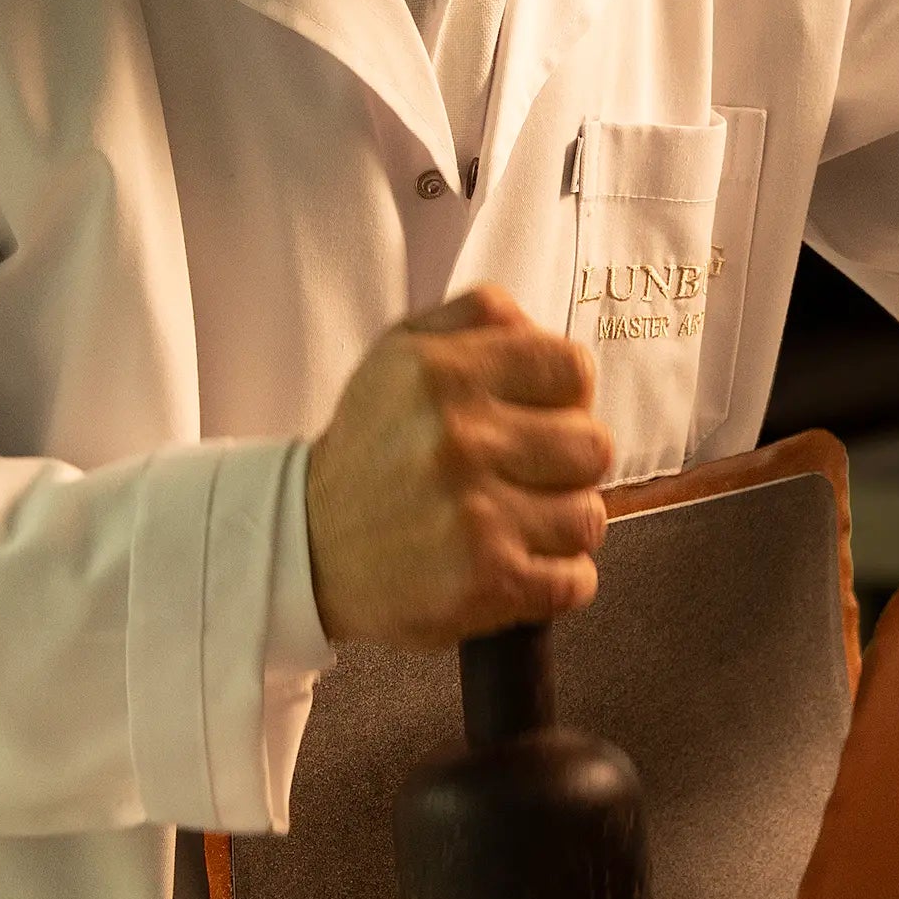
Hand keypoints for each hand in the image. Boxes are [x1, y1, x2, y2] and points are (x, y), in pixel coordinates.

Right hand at [305, 285, 614, 646]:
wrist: (304, 545)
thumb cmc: (373, 446)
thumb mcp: (401, 352)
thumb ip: (478, 316)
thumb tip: (538, 324)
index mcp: (443, 372)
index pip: (573, 369)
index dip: (568, 396)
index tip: (542, 416)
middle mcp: (459, 439)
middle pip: (594, 447)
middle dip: (568, 465)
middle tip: (526, 475)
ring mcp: (475, 516)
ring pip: (589, 517)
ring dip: (561, 526)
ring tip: (515, 523)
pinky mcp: (486, 581)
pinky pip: (576, 580)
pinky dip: (556, 579)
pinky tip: (516, 564)